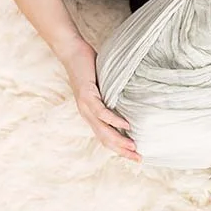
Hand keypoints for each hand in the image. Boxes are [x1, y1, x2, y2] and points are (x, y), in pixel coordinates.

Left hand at [57, 38, 140, 161]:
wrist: (71, 52)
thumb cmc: (88, 66)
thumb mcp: (103, 85)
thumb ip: (112, 95)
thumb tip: (131, 100)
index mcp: (90, 114)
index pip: (105, 137)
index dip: (119, 149)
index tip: (135, 156)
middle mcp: (87, 114)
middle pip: (105, 139)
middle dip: (122, 151)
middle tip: (138, 158)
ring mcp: (86, 106)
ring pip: (103, 130)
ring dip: (119, 141)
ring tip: (134, 146)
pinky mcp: (87, 96)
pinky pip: (102, 112)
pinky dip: (114, 121)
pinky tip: (126, 125)